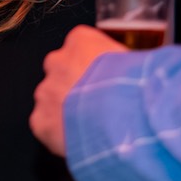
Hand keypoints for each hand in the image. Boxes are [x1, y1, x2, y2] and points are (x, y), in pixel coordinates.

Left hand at [31, 25, 125, 156]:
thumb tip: (140, 72)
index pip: (81, 46)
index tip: (106, 80)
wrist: (119, 116)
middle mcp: (57, 61)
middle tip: (98, 105)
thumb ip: (127, 62)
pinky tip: (79, 140)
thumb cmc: (133, 86)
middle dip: (75, 86)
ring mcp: (46, 90)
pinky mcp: (40, 120)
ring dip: (66, 111)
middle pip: (62, 71)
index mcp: (81, 40)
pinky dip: (59, 134)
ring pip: (51, 99)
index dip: (94, 66)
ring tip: (91, 126)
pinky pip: (46, 126)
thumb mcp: (138, 62)